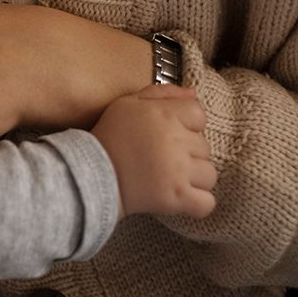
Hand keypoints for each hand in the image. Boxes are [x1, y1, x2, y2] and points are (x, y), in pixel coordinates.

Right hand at [91, 84, 217, 217]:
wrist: (88, 175)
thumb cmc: (108, 138)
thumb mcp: (126, 105)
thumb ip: (161, 93)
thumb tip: (193, 93)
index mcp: (164, 114)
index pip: (198, 115)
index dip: (187, 125)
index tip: (168, 136)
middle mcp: (175, 140)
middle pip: (204, 147)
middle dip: (188, 154)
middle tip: (162, 159)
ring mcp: (178, 171)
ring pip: (209, 174)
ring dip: (193, 179)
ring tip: (169, 179)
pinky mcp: (176, 197)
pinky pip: (206, 203)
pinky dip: (196, 203)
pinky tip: (179, 198)